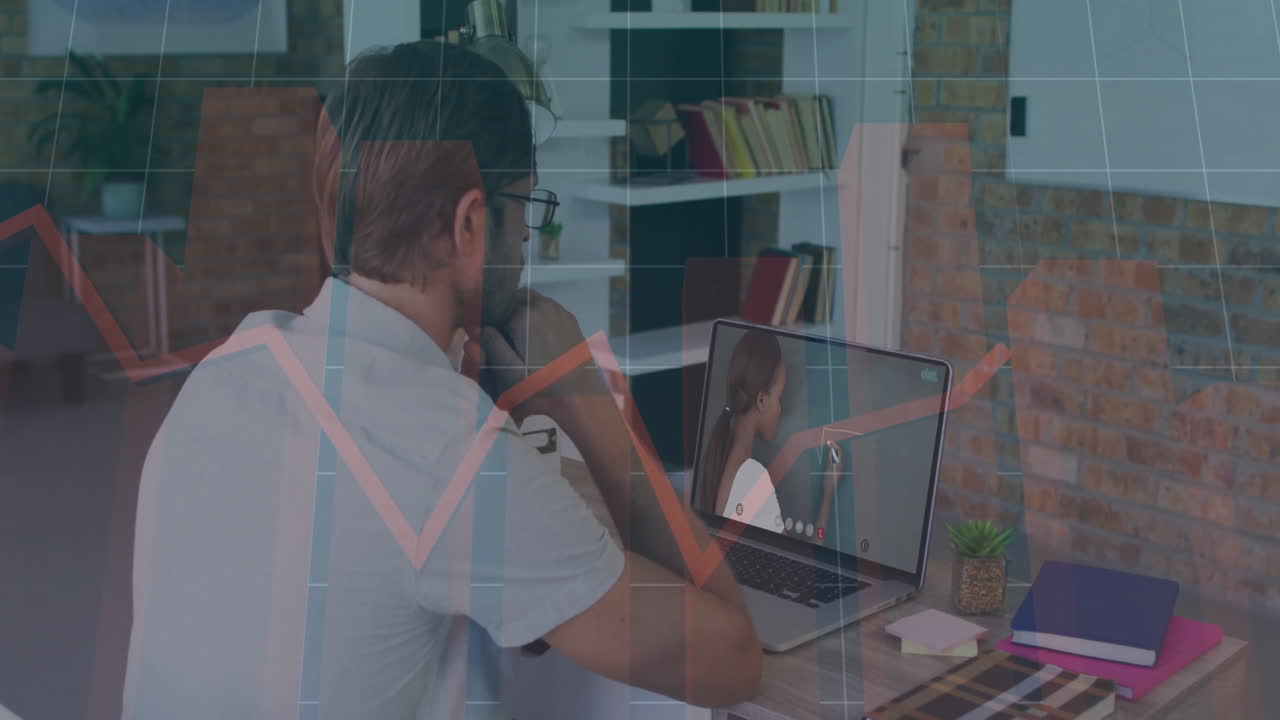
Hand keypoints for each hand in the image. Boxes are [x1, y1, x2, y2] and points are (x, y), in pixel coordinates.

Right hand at [471, 289, 607, 424]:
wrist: (580, 397)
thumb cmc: (541, 386)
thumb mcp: (508, 370)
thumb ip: (490, 344)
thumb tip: (473, 326)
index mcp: (525, 315)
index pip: (496, 304)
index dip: (489, 318)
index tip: (487, 334)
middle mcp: (543, 305)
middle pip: (516, 297)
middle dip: (507, 311)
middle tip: (504, 336)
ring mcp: (560, 311)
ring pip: (533, 300)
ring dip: (523, 312)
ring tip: (521, 339)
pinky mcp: (571, 320)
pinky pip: (549, 309)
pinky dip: (539, 316)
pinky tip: (539, 340)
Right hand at [820, 441, 845, 495]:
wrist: (829, 491)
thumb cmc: (828, 480)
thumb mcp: (828, 468)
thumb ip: (830, 458)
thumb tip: (831, 449)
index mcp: (842, 465)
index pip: (840, 452)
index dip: (835, 445)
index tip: (830, 441)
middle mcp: (843, 466)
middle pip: (841, 454)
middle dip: (835, 448)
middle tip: (829, 443)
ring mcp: (842, 469)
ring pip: (839, 458)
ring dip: (835, 452)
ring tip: (829, 448)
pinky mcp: (839, 472)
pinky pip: (838, 461)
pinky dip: (834, 457)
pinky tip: (830, 456)